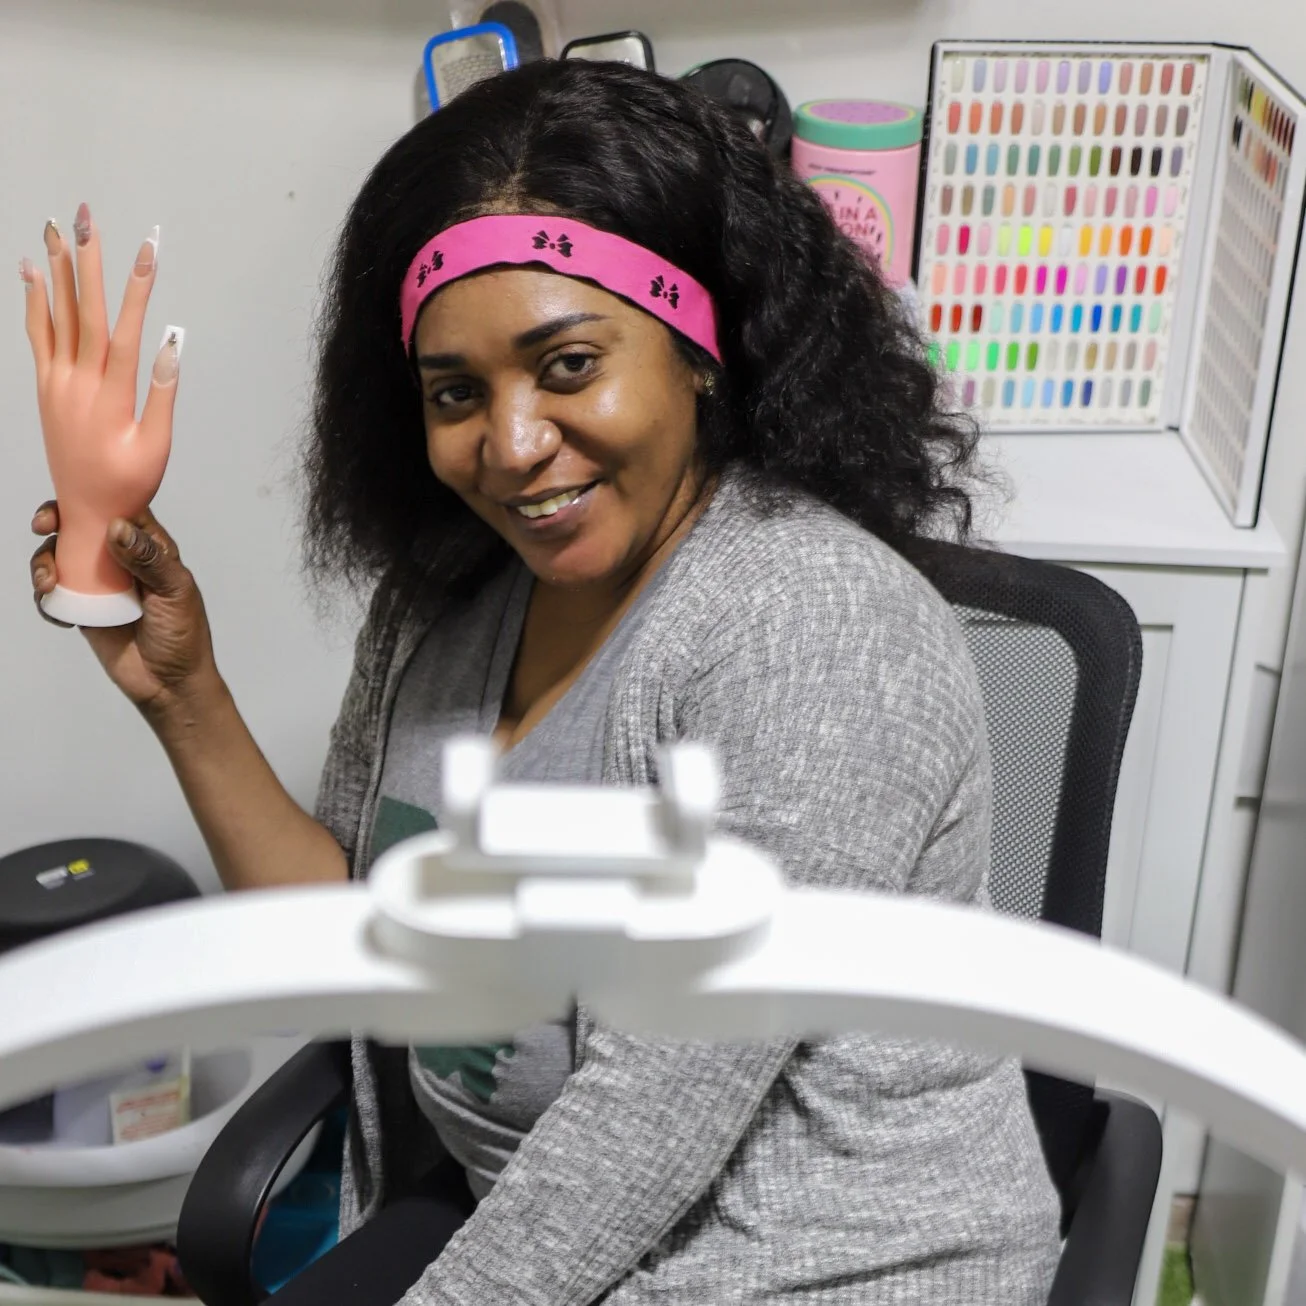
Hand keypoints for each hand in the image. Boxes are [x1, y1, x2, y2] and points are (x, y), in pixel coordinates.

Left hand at [21, 204, 179, 608]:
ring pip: (56, 316)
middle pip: (83, 310)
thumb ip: (164, 393)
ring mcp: (56, 383)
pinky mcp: (45, 388)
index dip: (136, 286)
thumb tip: (174, 343)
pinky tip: (31, 271)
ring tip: (56, 228)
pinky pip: (37, 336)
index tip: (147, 248)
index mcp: (110, 397)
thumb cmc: (128, 484)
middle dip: (88, 261)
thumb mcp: (157, 447)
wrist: (84, 514)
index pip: (123, 329)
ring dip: (58, 269)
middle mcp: (77, 383)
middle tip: (87, 217)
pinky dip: (34, 301)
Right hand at [31, 500, 221, 720]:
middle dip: (55, 521)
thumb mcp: (175, 592)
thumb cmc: (183, 635)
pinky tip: (54, 606)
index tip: (69, 499)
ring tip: (48, 582)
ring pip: (59, 558)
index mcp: (148, 547)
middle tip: (43, 527)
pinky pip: (53, 596)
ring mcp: (98, 585)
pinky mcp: (82, 610)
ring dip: (44, 562)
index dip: (91, 497)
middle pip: (79, 528)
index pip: (118, 509)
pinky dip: (45, 597)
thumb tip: (116, 527)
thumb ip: (148, 560)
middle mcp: (120, 560)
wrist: (170, 684)